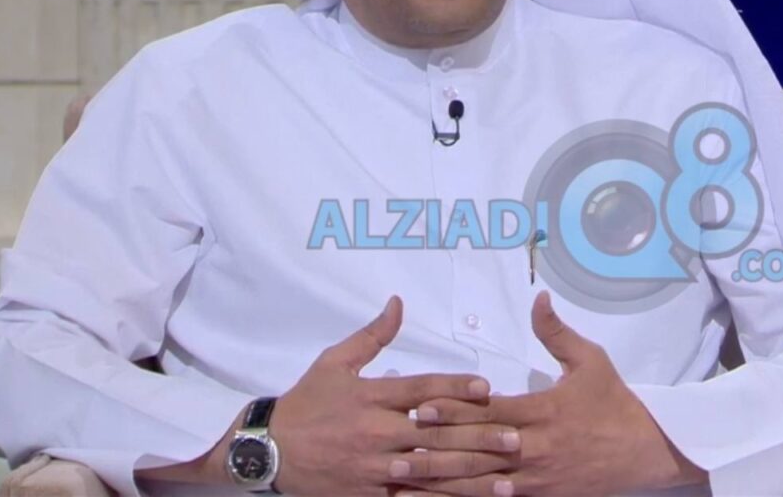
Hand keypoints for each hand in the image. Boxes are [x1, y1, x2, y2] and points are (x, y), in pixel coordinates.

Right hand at [271, 296, 522, 495]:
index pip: (421, 389)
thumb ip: (372, 336)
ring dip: (472, 472)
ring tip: (506, 475)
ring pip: (431, 469)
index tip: (488, 389)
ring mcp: (373, 466)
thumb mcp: (334, 362)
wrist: (267, 450)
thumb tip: (398, 303)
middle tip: (515, 437)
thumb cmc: (305, 403)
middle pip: (436, 432)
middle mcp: (376, 431)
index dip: (456, 388)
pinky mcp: (368, 493)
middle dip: (479, 436)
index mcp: (371, 396)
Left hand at [393, 291, 707, 496]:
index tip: (421, 405)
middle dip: (435, 448)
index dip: (454, 409)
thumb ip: (557, 332)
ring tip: (403, 480)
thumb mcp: (591, 360)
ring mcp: (535, 478)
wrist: (647, 452)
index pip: (490, 411)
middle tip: (396, 447)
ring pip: (479, 482)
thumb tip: (538, 298)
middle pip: (477, 449)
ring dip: (440, 482)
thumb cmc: (615, 403)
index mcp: (544, 411)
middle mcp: (534, 447)